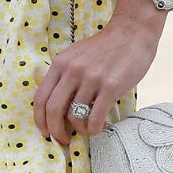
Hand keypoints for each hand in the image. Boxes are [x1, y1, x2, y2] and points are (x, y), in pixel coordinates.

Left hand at [33, 13, 160, 146]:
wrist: (132, 33)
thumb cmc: (104, 48)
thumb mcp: (76, 56)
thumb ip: (63, 76)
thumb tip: (53, 107)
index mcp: (60, 63)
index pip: (41, 97)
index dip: (40, 119)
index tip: (45, 131)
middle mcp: (72, 70)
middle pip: (53, 110)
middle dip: (55, 130)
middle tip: (62, 139)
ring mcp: (92, 79)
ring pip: (75, 116)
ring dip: (78, 129)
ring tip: (85, 129)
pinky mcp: (111, 87)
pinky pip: (95, 117)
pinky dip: (93, 128)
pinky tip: (96, 127)